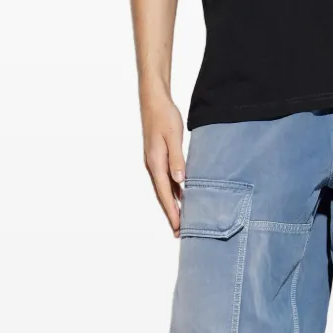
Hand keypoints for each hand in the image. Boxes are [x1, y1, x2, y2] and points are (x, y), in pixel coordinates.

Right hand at [141, 89, 185, 236]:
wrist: (153, 100)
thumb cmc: (164, 116)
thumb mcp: (173, 136)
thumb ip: (177, 158)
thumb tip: (180, 181)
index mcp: (155, 162)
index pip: (165, 193)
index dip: (172, 212)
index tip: (178, 227)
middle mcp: (152, 165)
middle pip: (162, 196)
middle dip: (171, 214)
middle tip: (179, 233)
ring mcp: (154, 162)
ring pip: (163, 189)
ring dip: (171, 204)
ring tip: (180, 220)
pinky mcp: (157, 157)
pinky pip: (165, 179)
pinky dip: (172, 191)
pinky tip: (180, 196)